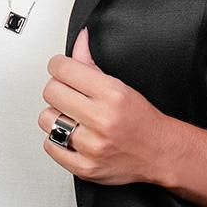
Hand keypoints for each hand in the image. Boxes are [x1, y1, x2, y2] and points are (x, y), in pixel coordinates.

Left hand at [38, 28, 170, 185]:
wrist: (159, 152)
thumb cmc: (140, 118)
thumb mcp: (119, 84)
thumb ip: (91, 62)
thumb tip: (79, 39)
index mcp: (111, 94)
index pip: (62, 69)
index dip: (58, 66)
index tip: (61, 69)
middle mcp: (102, 120)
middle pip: (51, 91)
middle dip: (57, 89)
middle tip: (69, 94)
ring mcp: (93, 146)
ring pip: (46, 118)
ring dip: (55, 115)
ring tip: (71, 116)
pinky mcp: (86, 167)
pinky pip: (50, 146)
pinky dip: (56, 140)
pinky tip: (71, 135)